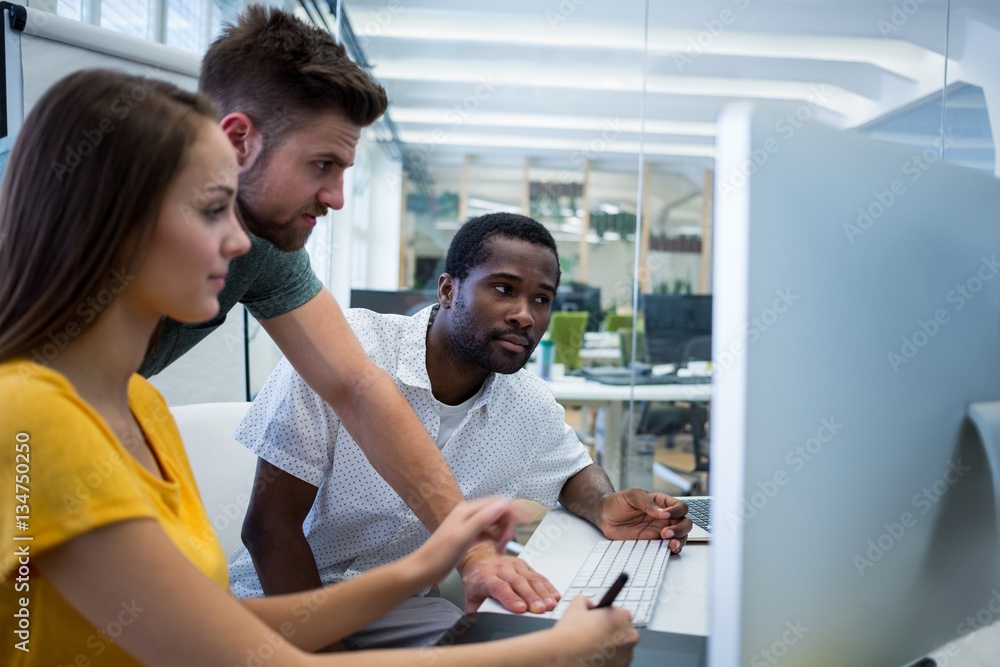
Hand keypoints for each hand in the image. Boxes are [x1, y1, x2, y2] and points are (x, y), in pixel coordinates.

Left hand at [410, 498, 531, 586]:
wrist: (423, 570)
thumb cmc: (439, 556)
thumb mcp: (463, 537)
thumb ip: (483, 519)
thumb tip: (503, 504)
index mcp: (468, 510)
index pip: (498, 502)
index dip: (514, 509)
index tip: (528, 520)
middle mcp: (469, 514)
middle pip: (498, 511)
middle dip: (508, 524)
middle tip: (508, 542)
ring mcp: (468, 524)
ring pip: (494, 521)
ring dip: (503, 531)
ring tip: (503, 546)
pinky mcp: (468, 536)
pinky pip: (488, 531)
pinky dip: (495, 537)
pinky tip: (496, 547)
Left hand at [457, 545, 559, 613]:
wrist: (478, 560)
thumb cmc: (476, 583)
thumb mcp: (472, 599)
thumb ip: (479, 612)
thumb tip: (486, 627)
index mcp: (485, 577)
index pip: (499, 587)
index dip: (511, 598)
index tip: (520, 609)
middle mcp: (501, 569)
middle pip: (518, 582)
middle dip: (531, 596)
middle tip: (540, 609)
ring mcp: (514, 565)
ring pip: (530, 578)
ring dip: (542, 592)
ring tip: (550, 605)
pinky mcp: (525, 565)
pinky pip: (538, 575)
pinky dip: (548, 587)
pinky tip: (554, 596)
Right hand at [552, 596, 637, 666]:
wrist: (563, 657)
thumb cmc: (570, 634)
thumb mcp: (576, 605)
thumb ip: (587, 600)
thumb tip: (590, 604)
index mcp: (622, 617)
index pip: (620, 613)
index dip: (607, 617)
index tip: (599, 622)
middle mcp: (629, 635)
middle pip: (623, 631)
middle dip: (612, 632)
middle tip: (594, 634)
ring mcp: (628, 654)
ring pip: (621, 647)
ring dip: (611, 646)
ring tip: (593, 647)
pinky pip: (618, 660)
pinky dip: (610, 659)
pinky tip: (595, 656)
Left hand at [598, 488, 692, 552]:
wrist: (605, 516)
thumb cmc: (618, 502)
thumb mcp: (632, 496)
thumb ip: (647, 503)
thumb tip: (662, 512)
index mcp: (662, 503)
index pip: (680, 507)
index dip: (676, 511)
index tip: (664, 515)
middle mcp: (665, 517)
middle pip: (685, 523)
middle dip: (680, 528)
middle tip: (666, 532)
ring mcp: (661, 530)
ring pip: (681, 536)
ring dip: (680, 540)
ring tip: (670, 544)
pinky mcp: (653, 542)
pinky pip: (668, 547)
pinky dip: (672, 549)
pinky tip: (668, 549)